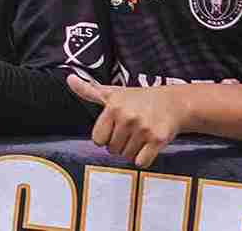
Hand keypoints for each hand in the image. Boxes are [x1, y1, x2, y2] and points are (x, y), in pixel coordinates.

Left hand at [67, 75, 184, 168]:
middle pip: (112, 149)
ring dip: (132, 151)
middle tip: (130, 131)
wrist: (172, 103)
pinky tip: (148, 145)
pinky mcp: (158, 140)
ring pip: (126, 156)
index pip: (97, 139)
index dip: (105, 137)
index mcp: (113, 107)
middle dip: (120, 144)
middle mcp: (127, 117)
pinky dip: (143, 158)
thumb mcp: (113, 93)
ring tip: (139, 136)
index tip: (115, 128)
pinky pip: (141, 162)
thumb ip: (89, 90)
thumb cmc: (139, 99)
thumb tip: (69, 79)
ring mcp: (143, 129)